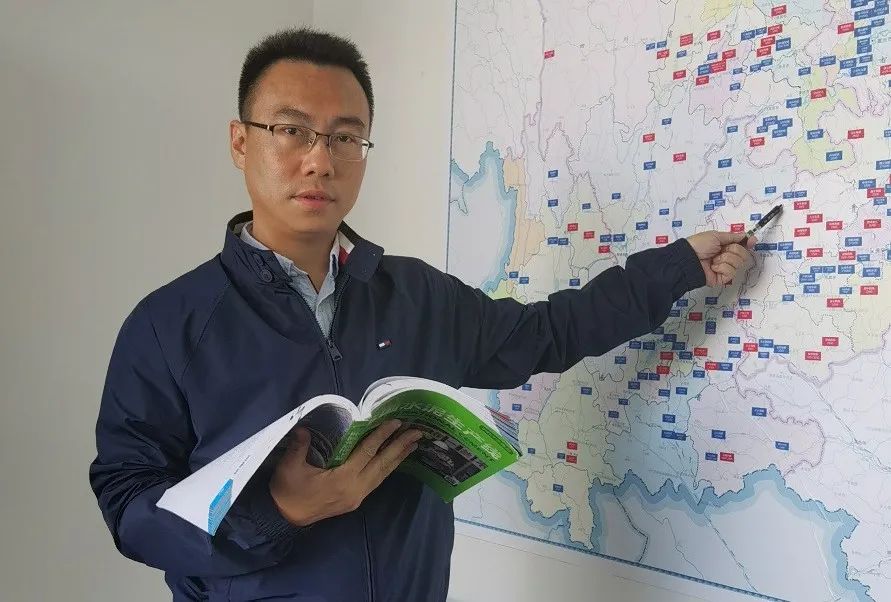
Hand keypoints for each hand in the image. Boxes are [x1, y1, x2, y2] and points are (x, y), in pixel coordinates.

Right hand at [269, 420, 422, 526]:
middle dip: (400, 447)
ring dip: (398, 458)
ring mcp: (357, 497)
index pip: (367, 452)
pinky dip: (387, 468)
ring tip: (413, 444)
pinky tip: (394, 460)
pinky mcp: (355, 500)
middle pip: (383, 464)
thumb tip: (304, 428)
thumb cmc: (287, 491)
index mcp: (342, 479)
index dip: (382, 436)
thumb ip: (300, 446)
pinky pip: (376, 481)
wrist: (284, 518)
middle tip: (417, 432)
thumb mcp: (290, 466)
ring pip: (382, 474)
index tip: (396, 422)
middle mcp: (355, 489)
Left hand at [685, 230, 755, 286]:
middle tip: (722, 250)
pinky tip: (713, 267)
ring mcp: (724, 268)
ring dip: (726, 258)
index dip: (748, 243)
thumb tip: (745, 236)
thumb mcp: (716, 236)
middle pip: (743, 255)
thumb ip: (732, 236)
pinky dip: (722, 267)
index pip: (741, 246)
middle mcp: (726, 257)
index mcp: (724, 246)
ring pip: (738, 263)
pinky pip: (731, 272)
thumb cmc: (699, 245)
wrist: (688, 258)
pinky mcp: (722, 278)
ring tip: (714, 259)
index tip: (752, 240)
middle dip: (734, 250)